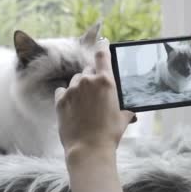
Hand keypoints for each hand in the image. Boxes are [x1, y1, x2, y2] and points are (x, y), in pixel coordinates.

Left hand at [55, 40, 135, 156]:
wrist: (88, 149)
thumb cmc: (110, 133)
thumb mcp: (123, 117)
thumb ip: (125, 107)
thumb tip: (130, 109)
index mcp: (106, 81)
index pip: (102, 55)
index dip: (103, 47)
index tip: (103, 42)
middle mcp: (88, 81)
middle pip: (88, 71)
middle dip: (92, 79)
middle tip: (96, 95)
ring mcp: (72, 89)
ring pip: (75, 81)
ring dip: (80, 88)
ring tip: (85, 105)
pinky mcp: (60, 100)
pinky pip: (63, 90)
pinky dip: (67, 95)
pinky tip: (73, 107)